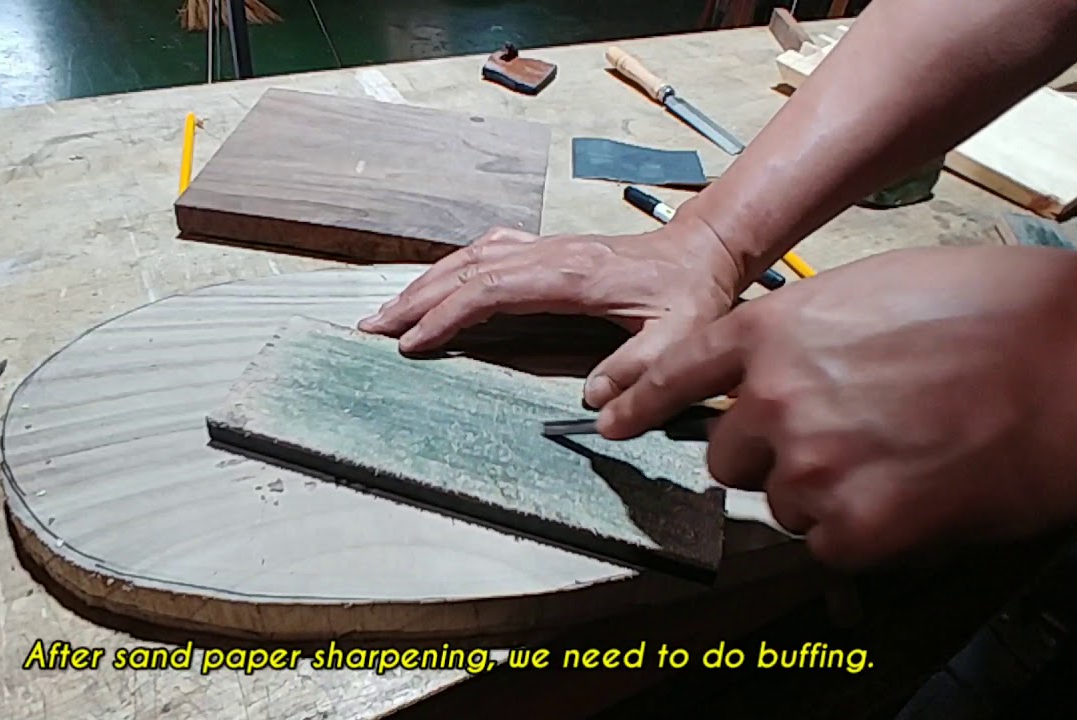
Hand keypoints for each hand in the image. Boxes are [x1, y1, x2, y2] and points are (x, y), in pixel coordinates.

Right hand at [358, 217, 742, 405]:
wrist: (703, 250)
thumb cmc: (690, 295)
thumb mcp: (681, 337)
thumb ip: (642, 370)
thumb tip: (595, 403)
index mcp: (571, 275)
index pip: (491, 290)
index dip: (447, 314)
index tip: (411, 342)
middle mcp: (549, 254)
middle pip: (467, 269)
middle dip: (416, 298)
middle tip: (372, 327)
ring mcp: (545, 247)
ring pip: (471, 256)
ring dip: (427, 282)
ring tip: (390, 310)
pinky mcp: (548, 249)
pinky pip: (487, 252)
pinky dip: (453, 269)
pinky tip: (439, 283)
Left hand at [597, 245, 1076, 568]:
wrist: (1074, 366)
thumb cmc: (994, 314)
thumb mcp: (873, 292)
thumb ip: (804, 335)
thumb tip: (779, 372)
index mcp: (773, 333)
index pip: (676, 374)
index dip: (641, 401)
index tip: (612, 421)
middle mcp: (773, 401)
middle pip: (727, 455)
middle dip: (769, 453)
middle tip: (840, 437)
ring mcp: (809, 468)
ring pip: (782, 502)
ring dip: (824, 491)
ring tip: (897, 456)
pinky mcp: (854, 530)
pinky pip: (828, 545)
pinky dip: (865, 531)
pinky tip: (914, 492)